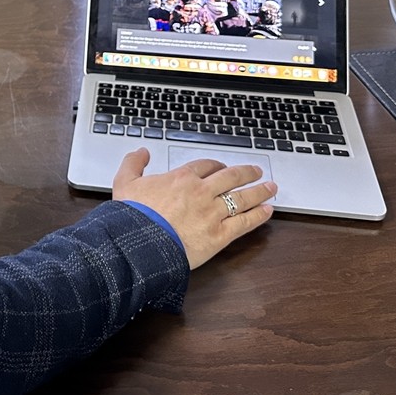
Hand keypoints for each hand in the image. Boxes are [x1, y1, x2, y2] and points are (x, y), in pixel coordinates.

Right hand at [112, 149, 275, 269]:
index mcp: (181, 178)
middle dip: (246, 172)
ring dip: (259, 190)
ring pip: (242, 197)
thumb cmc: (133, 215)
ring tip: (271, 187)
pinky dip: (258, 216)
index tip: (221, 167)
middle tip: (256, 170)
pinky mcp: (219, 235)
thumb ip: (133, 163)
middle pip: (230, 177)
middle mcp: (201, 192)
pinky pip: (244, 223)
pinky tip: (268, 211)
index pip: (205, 166)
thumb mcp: (124, 182)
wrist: (141, 242)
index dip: (216, 165)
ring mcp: (213, 213)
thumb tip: (142, 151)